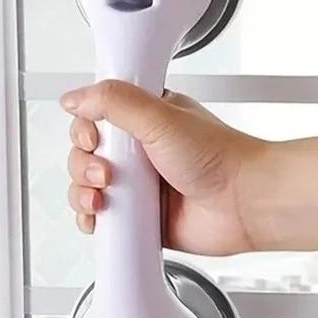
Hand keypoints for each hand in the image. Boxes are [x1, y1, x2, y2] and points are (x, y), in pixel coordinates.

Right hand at [61, 80, 268, 255]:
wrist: (243, 204)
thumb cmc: (218, 157)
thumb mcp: (159, 115)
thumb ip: (113, 101)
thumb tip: (74, 98)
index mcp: (144, 116)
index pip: (95, 115)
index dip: (85, 127)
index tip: (94, 137)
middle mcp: (139, 150)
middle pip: (85, 153)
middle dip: (83, 163)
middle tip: (105, 171)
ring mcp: (138, 185)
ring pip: (87, 186)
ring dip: (83, 192)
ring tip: (103, 195)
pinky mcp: (139, 217)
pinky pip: (101, 218)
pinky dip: (92, 219)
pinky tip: (101, 216)